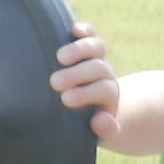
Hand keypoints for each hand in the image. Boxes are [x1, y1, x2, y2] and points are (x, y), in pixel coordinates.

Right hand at [51, 26, 130, 144]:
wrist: (90, 109)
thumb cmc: (86, 125)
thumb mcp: (96, 134)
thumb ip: (103, 131)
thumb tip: (103, 121)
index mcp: (108, 97)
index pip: (104, 90)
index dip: (87, 93)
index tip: (65, 100)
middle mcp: (105, 76)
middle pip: (99, 68)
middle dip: (78, 74)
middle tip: (55, 83)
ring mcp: (97, 59)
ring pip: (97, 47)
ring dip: (79, 50)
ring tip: (59, 58)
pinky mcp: (87, 46)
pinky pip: (91, 34)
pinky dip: (85, 30)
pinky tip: (74, 30)